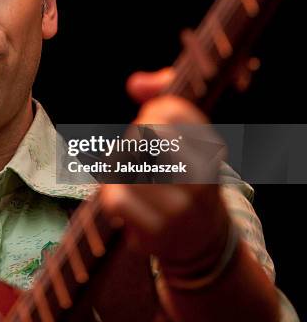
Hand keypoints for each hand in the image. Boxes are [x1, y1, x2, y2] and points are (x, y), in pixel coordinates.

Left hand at [100, 68, 229, 274]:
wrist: (201, 238)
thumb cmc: (185, 172)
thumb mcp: (189, 132)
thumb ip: (164, 95)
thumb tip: (136, 84)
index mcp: (211, 148)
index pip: (171, 109)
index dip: (152, 111)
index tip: (152, 122)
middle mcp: (201, 178)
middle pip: (144, 134)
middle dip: (132, 139)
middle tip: (137, 152)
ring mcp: (181, 208)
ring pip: (124, 165)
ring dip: (116, 167)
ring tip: (127, 174)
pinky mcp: (158, 232)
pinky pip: (116, 198)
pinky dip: (110, 193)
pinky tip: (121, 196)